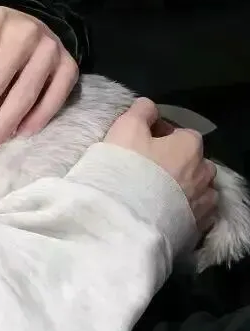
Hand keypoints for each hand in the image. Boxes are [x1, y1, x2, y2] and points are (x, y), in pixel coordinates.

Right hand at [105, 98, 216, 232]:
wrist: (129, 216)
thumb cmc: (128, 166)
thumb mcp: (126, 128)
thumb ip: (141, 111)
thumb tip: (149, 105)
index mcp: (190, 145)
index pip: (184, 133)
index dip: (164, 135)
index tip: (145, 142)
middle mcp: (204, 171)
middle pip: (196, 161)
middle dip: (180, 161)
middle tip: (153, 168)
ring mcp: (204, 201)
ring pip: (200, 187)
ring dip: (186, 186)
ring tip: (160, 192)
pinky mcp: (199, 225)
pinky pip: (198, 212)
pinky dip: (186, 208)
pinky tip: (167, 211)